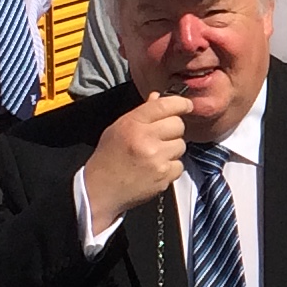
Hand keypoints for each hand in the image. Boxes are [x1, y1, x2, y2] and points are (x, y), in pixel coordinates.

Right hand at [80, 90, 193, 230]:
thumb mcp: (118, 128)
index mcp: (133, 123)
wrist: (100, 190)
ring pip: (181, 145)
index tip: (187, 105)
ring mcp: (157, 159)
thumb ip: (141, 112)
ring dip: (172, 150)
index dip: (181, 103)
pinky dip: (171, 168)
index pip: (165, 105)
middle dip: (173, 130)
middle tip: (161, 138)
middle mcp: (146, 139)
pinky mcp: (164, 176)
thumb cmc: (108, 157)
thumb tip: (159, 96)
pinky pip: (179, 165)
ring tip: (155, 156)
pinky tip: (156, 170)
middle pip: (178, 125)